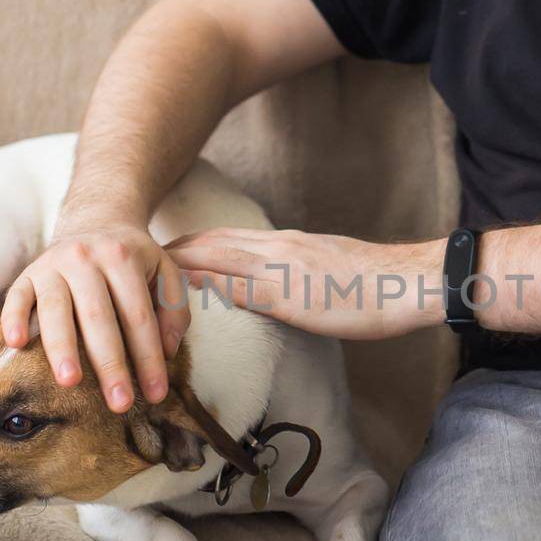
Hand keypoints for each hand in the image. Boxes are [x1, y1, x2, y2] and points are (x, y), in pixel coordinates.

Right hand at [1, 225, 190, 409]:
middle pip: (98, 317)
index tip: (156, 394)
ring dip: (62, 347)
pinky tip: (17, 344)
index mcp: (123, 258)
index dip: (148, 357)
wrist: (96, 222)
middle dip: (110, 363)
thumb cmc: (134, 260)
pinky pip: (16, 296)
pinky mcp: (28, 272)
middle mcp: (86, 258)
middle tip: (119, 403)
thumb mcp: (166, 273)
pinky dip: (13, 318)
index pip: (138, 316)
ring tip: (70, 382)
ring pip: (56, 309)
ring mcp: (52, 264)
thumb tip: (166, 350)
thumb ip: (175, 309)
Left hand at [164, 228, 443, 339]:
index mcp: (285, 244)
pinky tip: (180, 302)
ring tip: (139, 279)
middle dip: (169, 252)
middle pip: (208, 243)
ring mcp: (281, 269)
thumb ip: (295, 275)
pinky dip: (205, 292)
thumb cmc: (378, 285)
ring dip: (176, 268)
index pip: (224, 239)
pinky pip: (237, 290)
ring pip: (214, 260)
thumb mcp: (327, 270)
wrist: (410, 281)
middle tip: (130, 260)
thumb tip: (273, 288)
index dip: (188, 246)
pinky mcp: (290, 295)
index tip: (157, 254)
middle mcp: (277, 248)